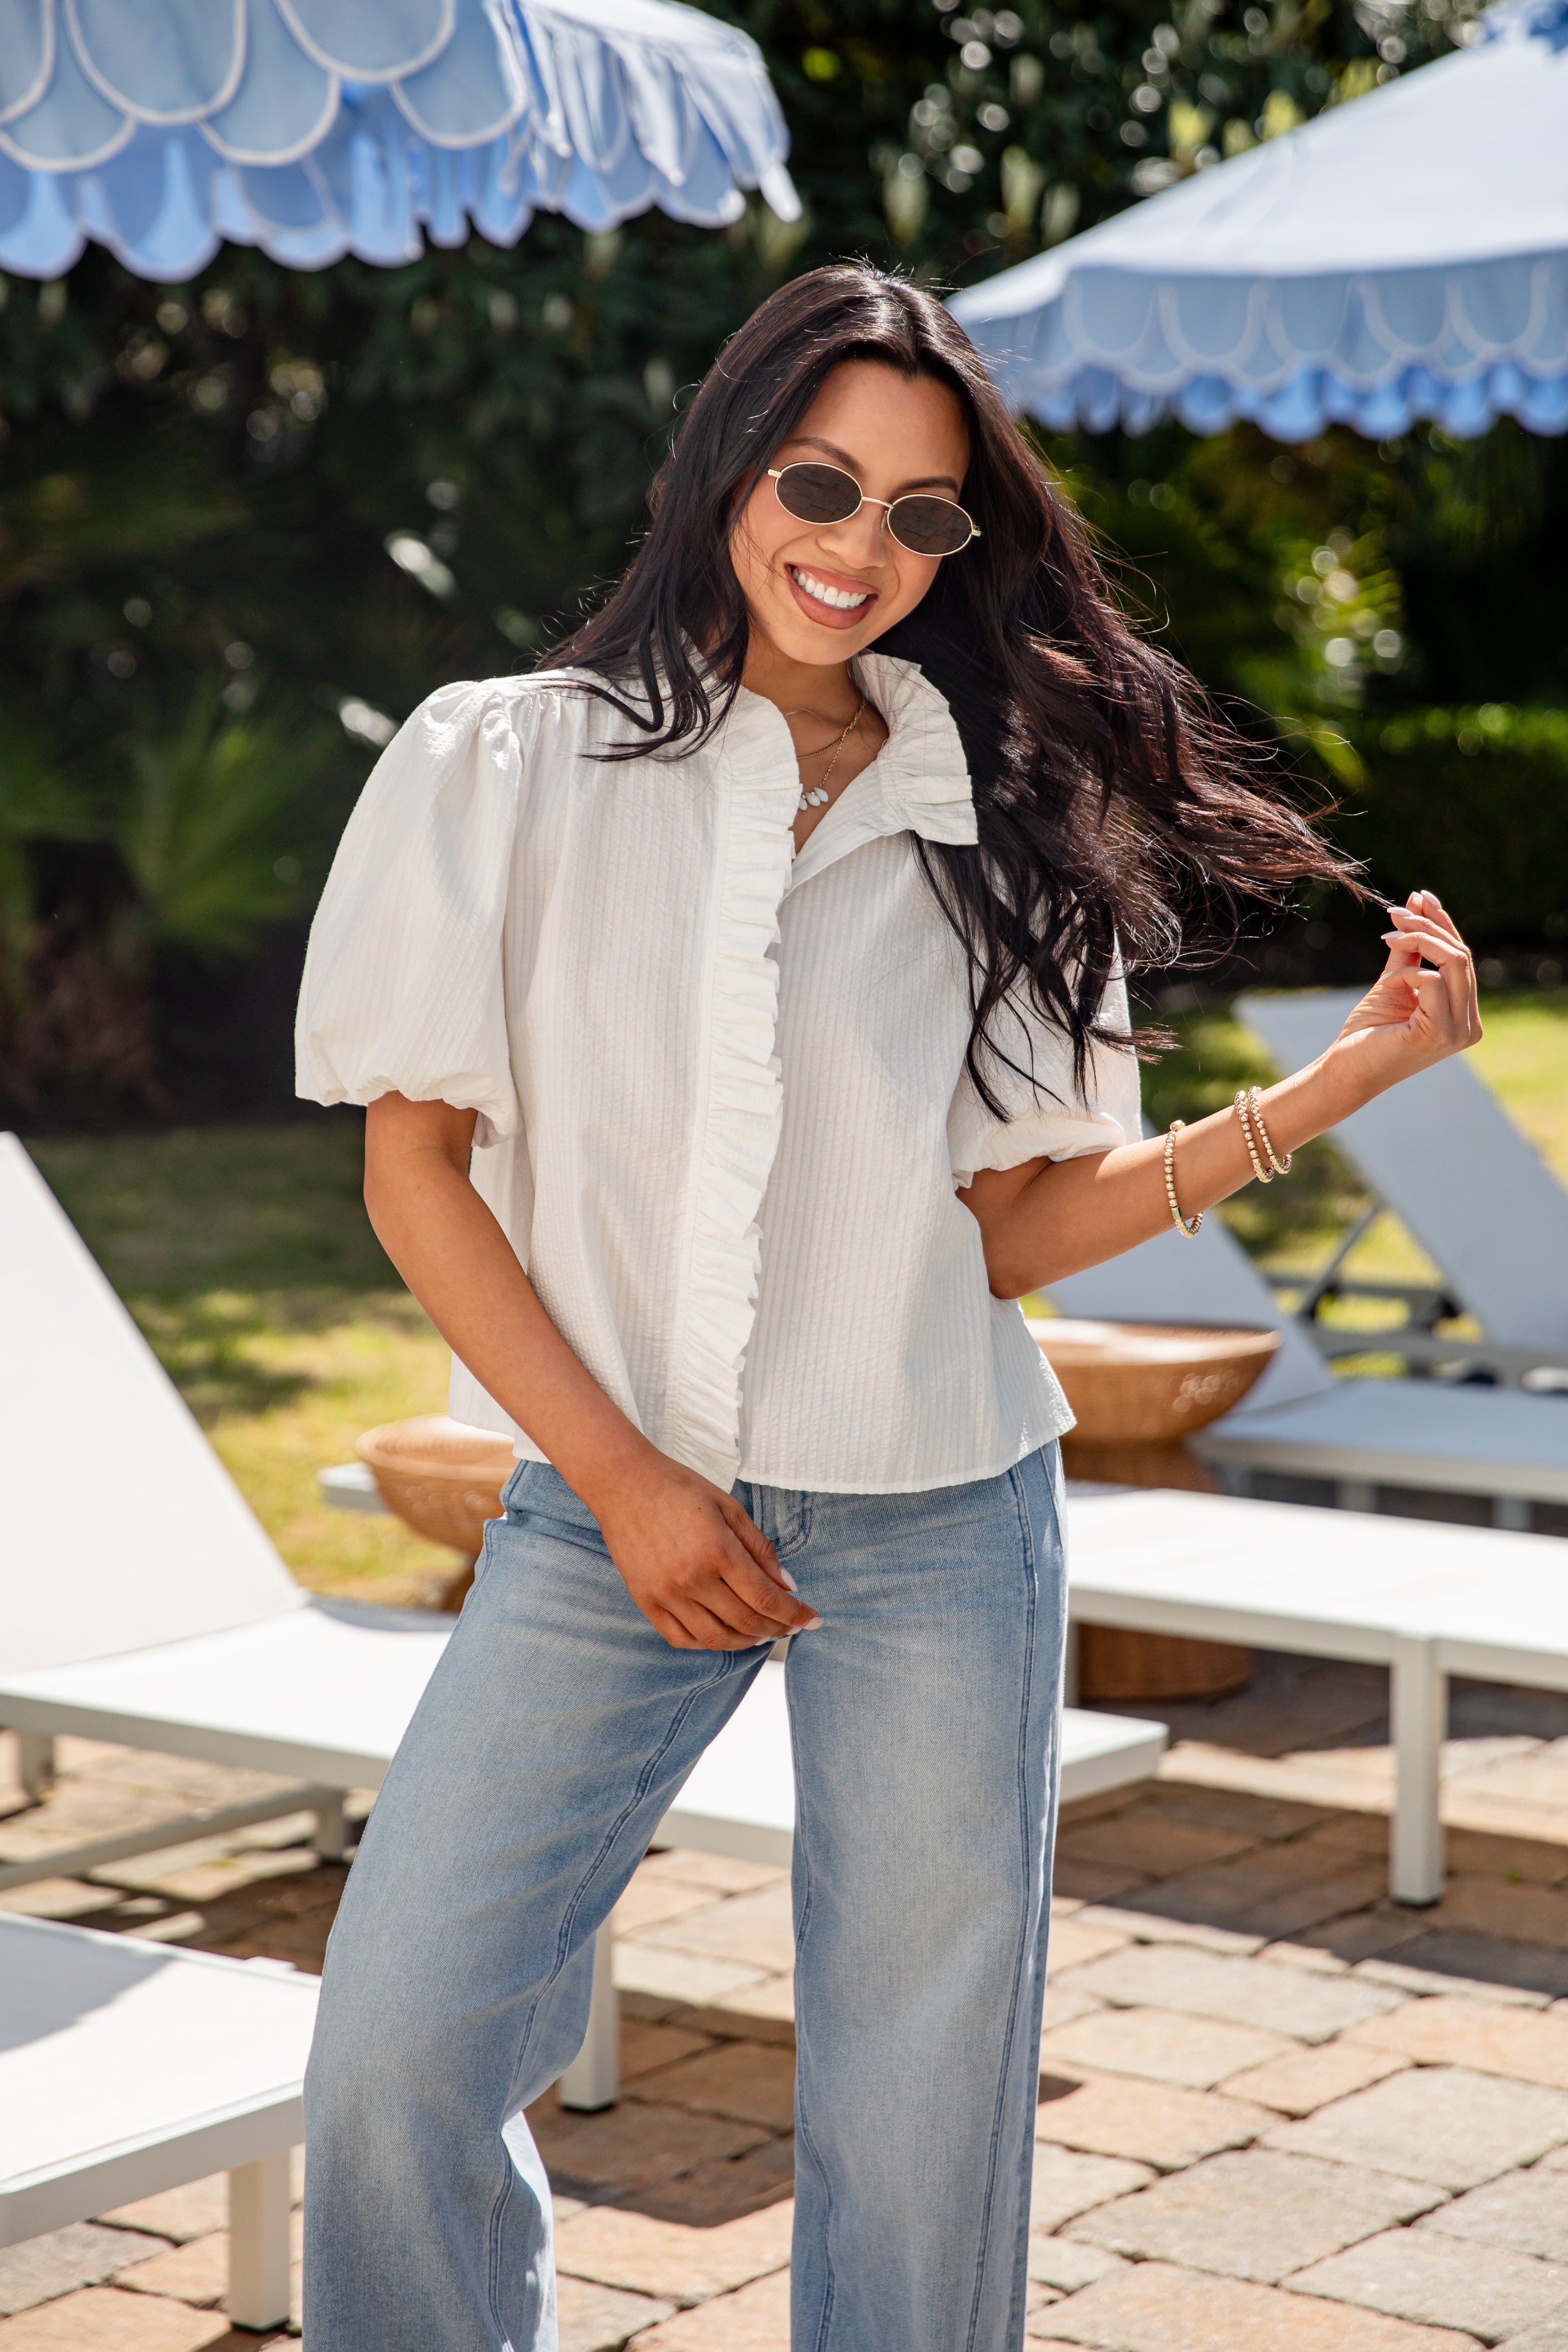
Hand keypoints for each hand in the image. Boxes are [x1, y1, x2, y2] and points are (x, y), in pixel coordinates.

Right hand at [589, 1452, 822, 1651]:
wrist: (623, 1484)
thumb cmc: (679, 1489)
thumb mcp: (729, 1508)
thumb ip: (760, 1549)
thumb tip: (787, 1585)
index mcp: (717, 1551)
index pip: (766, 1598)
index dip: (794, 1613)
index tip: (812, 1619)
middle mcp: (691, 1578)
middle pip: (746, 1622)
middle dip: (776, 1628)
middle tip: (790, 1625)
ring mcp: (666, 1594)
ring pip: (715, 1637)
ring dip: (745, 1641)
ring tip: (761, 1632)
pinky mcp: (645, 1600)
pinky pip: (680, 1637)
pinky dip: (707, 1642)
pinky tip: (722, 1633)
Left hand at [1325, 888, 1481, 1106]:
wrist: (1344, 1072)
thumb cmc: (1367, 1033)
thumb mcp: (1392, 981)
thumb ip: (1409, 949)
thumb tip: (1417, 902)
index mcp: (1464, 1013)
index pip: (1462, 959)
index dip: (1443, 924)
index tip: (1420, 897)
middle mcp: (1471, 1025)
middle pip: (1462, 956)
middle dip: (1428, 926)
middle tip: (1395, 912)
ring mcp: (1461, 1031)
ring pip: (1454, 962)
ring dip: (1419, 940)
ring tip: (1389, 935)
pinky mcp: (1442, 1032)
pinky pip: (1432, 981)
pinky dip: (1405, 974)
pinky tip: (1386, 985)